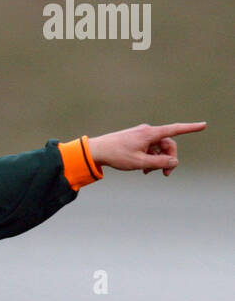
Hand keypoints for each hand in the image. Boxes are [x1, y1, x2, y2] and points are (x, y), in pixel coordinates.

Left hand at [87, 122, 205, 175]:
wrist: (97, 150)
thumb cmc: (117, 155)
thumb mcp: (140, 163)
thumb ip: (159, 163)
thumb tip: (174, 162)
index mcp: (150, 134)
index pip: (175, 130)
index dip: (190, 128)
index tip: (203, 125)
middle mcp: (148, 131)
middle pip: (167, 144)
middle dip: (169, 158)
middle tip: (166, 175)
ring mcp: (142, 135)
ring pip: (158, 148)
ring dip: (157, 161)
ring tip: (148, 173)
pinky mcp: (136, 139)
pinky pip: (149, 148)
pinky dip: (149, 158)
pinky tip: (143, 169)